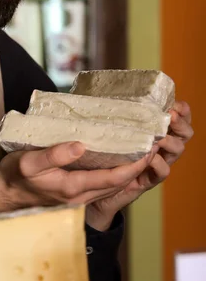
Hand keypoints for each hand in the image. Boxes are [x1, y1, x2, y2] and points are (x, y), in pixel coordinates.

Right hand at [0, 141, 151, 213]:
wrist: (2, 199)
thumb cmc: (14, 178)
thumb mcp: (29, 162)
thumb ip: (54, 154)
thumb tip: (80, 145)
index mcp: (72, 187)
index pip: (113, 178)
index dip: (134, 165)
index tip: (149, 149)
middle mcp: (79, 197)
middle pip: (117, 184)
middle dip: (137, 167)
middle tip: (151, 145)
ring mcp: (76, 199)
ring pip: (110, 187)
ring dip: (127, 171)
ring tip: (139, 151)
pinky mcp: (72, 196)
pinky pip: (100, 187)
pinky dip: (113, 175)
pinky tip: (115, 161)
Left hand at [86, 100, 193, 230]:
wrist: (96, 186)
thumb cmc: (103, 152)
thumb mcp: (110, 129)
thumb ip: (115, 115)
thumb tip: (105, 94)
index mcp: (154, 130)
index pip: (177, 117)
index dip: (182, 110)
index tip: (175, 105)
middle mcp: (161, 145)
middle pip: (184, 133)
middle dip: (181, 124)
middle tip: (171, 117)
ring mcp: (158, 162)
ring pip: (177, 150)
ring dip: (172, 141)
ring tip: (161, 137)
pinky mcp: (150, 178)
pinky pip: (163, 171)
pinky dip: (159, 163)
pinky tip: (150, 157)